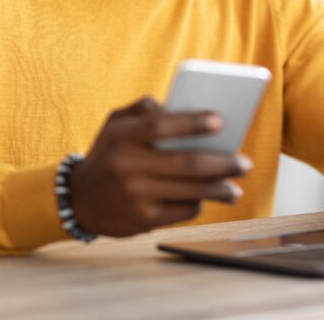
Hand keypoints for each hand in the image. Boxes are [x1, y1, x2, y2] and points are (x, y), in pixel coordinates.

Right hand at [67, 97, 251, 237]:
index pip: (161, 126)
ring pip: (190, 192)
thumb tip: (169, 103)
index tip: (220, 120)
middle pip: (186, 164)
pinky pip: (182, 210)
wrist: (79, 200)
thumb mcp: (114, 124)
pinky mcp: (143, 220)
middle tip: (244, 163)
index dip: (192, 123)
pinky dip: (198, 203)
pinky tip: (206, 198)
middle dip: (222, 164)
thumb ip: (140, 109)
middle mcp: (127, 166)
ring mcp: (135, 196)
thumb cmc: (108, 154)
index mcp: (122, 137)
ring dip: (220, 190)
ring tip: (236, 188)